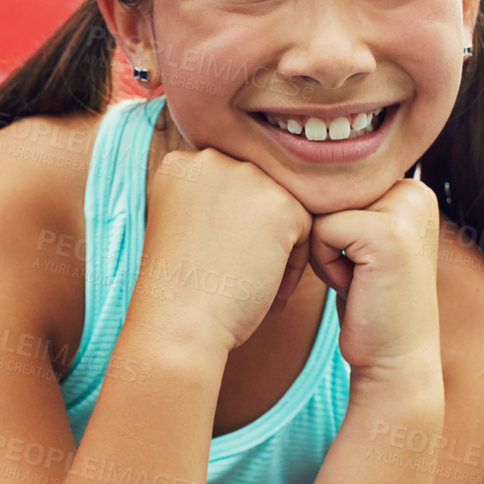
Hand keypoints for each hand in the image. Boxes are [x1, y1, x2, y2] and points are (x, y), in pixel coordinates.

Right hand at [132, 148, 312, 355]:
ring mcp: (247, 177)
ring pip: (283, 207)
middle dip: (255, 232)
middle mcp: (212, 159)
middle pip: (257, 190)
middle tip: (240, 275)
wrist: (178, 324)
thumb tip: (251, 206)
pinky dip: (293, 264)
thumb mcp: (181, 227)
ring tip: (255, 285)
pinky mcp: (280, 204)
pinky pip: (306, 228)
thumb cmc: (178, 290)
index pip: (228, 183)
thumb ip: (210, 202)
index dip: (230, 225)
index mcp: (181, 164)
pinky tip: (269, 291)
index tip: (218, 260)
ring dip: (276, 245)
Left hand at [306, 177, 441, 382]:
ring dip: (324, 251)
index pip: (333, 183)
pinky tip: (356, 287)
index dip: (329, 226)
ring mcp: (405, 209)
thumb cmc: (366, 303)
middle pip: (325, 192)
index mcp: (410, 186)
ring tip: (357, 278)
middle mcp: (414, 190)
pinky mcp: (387, 232)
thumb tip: (292, 165)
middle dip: (325, 237)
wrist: (395, 361)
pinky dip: (325, 265)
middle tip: (357, 274)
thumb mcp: (360, 241)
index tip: (357, 262)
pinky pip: (321, 231)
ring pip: (320, 210)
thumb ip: (346, 202)